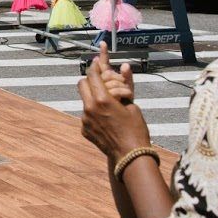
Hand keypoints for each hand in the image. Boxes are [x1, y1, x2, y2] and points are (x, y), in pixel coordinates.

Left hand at [78, 46, 150, 162]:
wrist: (130, 156)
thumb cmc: (136, 130)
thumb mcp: (133, 105)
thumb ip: (125, 85)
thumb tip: (123, 66)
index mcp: (102, 100)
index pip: (92, 76)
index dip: (94, 67)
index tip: (96, 62)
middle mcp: (89, 108)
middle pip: (82, 84)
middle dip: (90, 80)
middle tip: (100, 80)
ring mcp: (85, 119)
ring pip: (84, 100)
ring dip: (93, 97)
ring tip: (108, 104)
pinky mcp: (84, 129)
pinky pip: (86, 115)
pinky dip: (94, 112)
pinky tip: (107, 119)